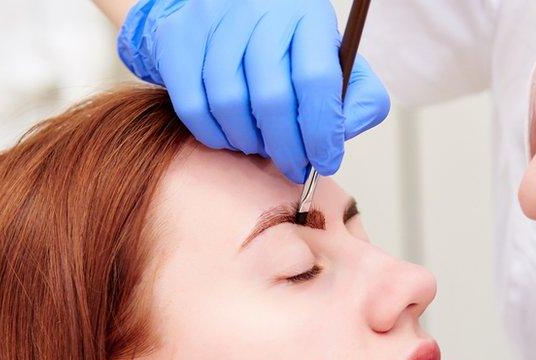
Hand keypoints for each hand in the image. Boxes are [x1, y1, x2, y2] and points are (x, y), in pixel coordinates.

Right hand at [117, 0, 390, 182]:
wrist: (227, 15)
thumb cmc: (289, 51)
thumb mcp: (335, 63)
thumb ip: (357, 99)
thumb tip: (341, 137)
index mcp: (307, 14)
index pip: (317, 79)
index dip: (322, 131)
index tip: (325, 162)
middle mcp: (260, 10)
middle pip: (271, 98)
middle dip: (287, 148)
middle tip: (294, 167)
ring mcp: (215, 22)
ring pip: (228, 103)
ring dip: (249, 143)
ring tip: (262, 147)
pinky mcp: (179, 39)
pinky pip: (193, 106)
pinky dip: (214, 136)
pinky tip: (231, 138)